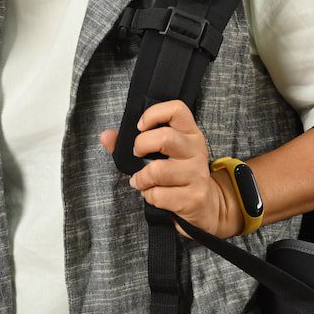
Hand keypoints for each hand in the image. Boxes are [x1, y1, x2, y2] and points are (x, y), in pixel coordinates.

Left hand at [100, 100, 243, 238]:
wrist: (208, 205)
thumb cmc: (179, 174)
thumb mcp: (163, 153)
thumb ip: (131, 142)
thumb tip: (105, 136)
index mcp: (189, 133)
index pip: (178, 109)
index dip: (154, 113)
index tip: (140, 127)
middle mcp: (196, 150)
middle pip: (165, 138)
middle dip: (141, 146)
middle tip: (137, 154)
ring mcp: (197, 175)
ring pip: (158, 171)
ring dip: (141, 178)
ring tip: (141, 181)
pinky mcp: (194, 198)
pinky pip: (159, 195)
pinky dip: (149, 196)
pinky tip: (153, 194)